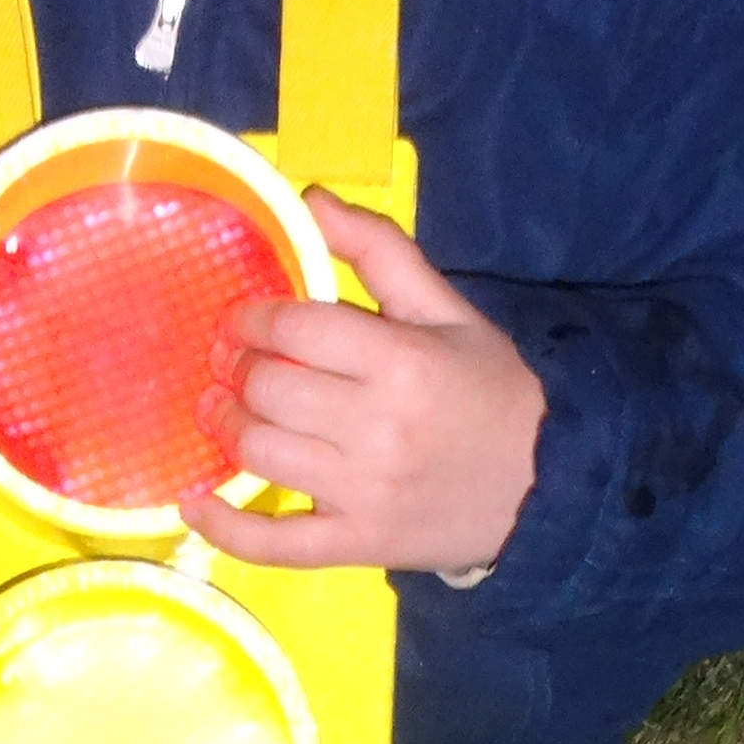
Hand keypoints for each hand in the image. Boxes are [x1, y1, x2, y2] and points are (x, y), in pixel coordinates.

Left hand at [186, 192, 545, 573]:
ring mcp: (365, 493)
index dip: (251, 318)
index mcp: (402, 361)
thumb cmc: (490, 389)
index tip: (241, 319)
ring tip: (222, 412)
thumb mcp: (447, 310)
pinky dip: (225, 528)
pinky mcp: (359, 543)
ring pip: (260, 455)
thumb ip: (380, 250)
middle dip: (237, 370)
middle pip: (267, 390)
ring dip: (226, 429)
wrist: (549, 485)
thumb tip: (310, 198)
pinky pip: (275, 545)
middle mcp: (378, 428)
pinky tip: (194, 503)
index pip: (294, 328)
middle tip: (233, 364)